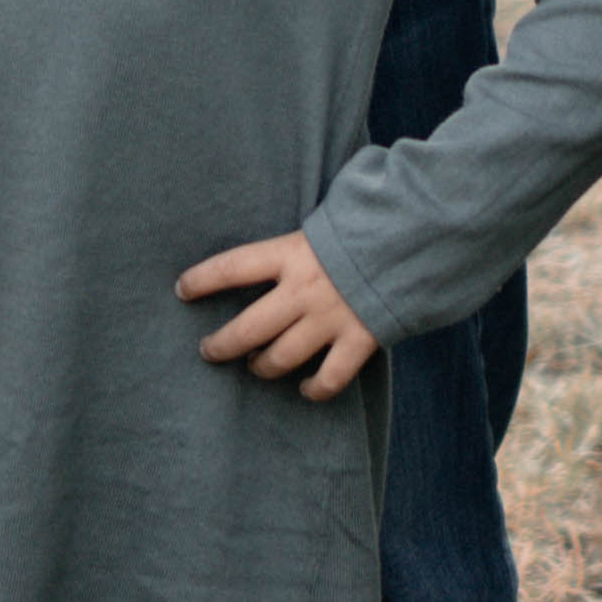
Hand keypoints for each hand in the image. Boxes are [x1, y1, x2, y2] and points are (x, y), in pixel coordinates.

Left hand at [179, 231, 380, 399]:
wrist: (419, 234)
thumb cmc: (369, 219)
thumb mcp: (328, 212)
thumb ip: (302, 231)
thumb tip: (287, 226)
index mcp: (292, 252)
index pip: (232, 267)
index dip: (202, 280)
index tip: (182, 289)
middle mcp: (304, 290)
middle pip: (249, 328)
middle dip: (221, 344)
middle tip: (208, 350)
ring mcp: (331, 318)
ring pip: (281, 358)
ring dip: (262, 367)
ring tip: (254, 366)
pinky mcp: (359, 340)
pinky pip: (329, 378)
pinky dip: (315, 389)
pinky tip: (305, 389)